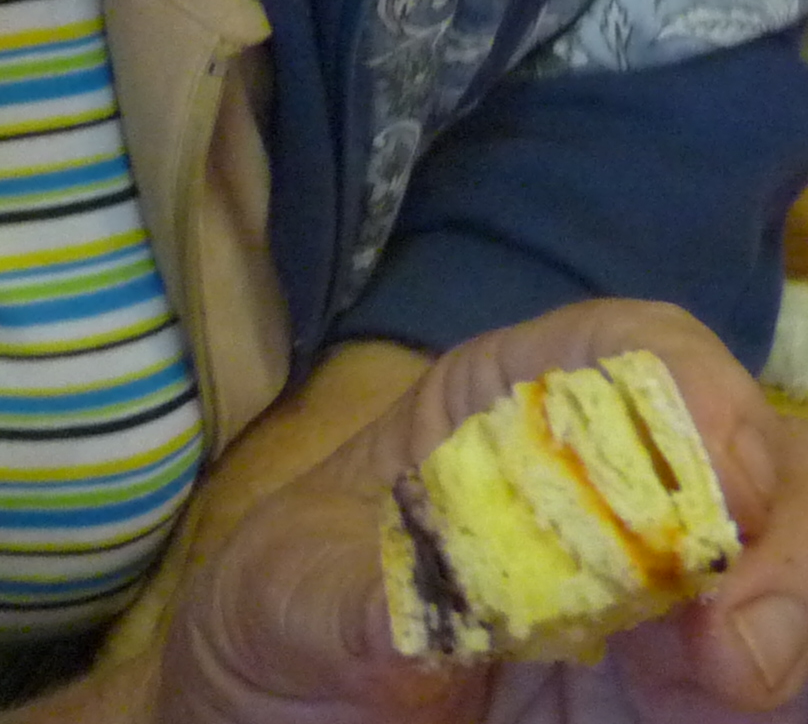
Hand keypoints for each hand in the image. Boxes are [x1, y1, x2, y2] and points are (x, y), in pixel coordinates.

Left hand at [163, 300, 807, 723]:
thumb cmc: (287, 631)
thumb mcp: (285, 604)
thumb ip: (352, 604)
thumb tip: (423, 620)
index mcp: (513, 414)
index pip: (633, 354)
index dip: (694, 393)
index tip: (711, 487)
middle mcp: (619, 493)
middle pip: (764, 460)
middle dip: (780, 535)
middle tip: (733, 647)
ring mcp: (674, 598)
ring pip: (797, 563)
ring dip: (794, 610)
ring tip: (728, 687)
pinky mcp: (694, 695)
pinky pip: (786, 674)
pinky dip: (787, 685)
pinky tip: (721, 711)